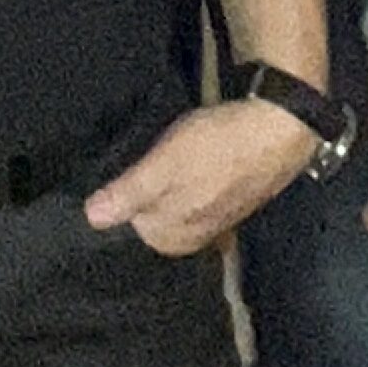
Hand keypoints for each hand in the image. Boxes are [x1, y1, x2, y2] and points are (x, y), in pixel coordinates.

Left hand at [83, 99, 315, 253]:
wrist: (276, 129)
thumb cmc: (215, 149)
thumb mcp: (164, 167)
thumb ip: (129, 194)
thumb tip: (91, 218)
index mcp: (176, 237)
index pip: (130, 230)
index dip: (120, 201)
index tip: (114, 175)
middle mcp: (196, 237)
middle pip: (153, 220)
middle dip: (141, 196)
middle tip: (131, 160)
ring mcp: (217, 219)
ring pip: (175, 207)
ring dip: (165, 186)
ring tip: (156, 157)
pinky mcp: (231, 198)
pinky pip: (196, 195)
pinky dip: (188, 181)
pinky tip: (187, 161)